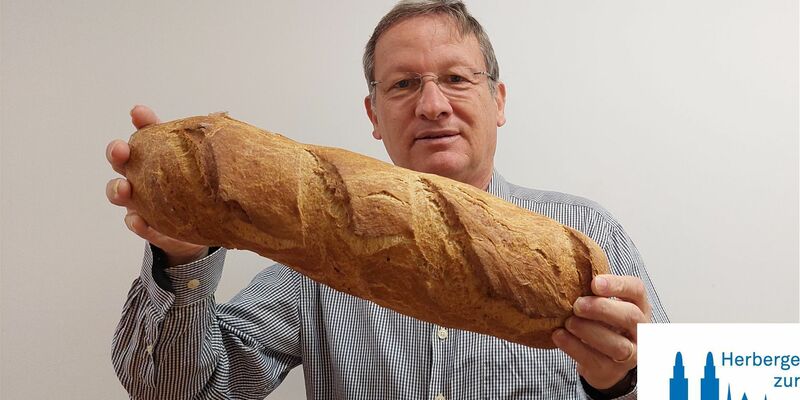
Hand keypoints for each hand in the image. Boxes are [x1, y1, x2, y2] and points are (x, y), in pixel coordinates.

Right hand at [106, 105, 208, 265]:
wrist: (207, 223)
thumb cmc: (202, 186)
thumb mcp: (209, 164)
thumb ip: (211, 146)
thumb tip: (223, 123)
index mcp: (158, 153)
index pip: (147, 131)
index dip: (141, 121)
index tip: (139, 113)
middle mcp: (142, 173)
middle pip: (121, 159)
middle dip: (117, 152)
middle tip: (121, 150)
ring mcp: (141, 199)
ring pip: (118, 192)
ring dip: (117, 188)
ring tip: (125, 188)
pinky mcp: (148, 225)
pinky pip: (136, 224)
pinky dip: (136, 222)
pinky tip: (140, 221)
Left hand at [551, 274, 650, 390]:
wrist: (605, 363)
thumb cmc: (603, 325)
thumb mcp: (605, 305)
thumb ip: (593, 292)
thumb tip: (565, 270)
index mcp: (639, 306)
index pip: (636, 290)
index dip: (617, 285)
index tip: (595, 283)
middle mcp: (640, 330)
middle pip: (630, 317)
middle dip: (603, 309)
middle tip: (577, 305)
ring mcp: (631, 354)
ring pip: (617, 344)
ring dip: (589, 331)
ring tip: (568, 322)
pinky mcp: (612, 371)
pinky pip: (595, 360)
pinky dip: (574, 347)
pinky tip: (559, 335)